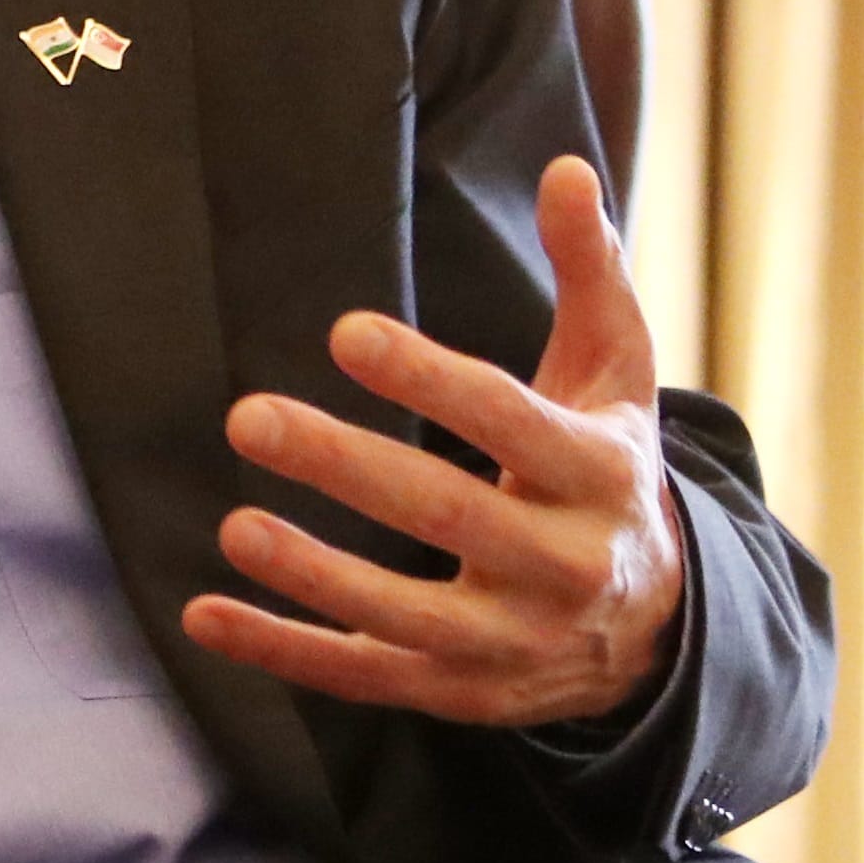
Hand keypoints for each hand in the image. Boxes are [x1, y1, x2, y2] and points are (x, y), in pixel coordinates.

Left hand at [183, 157, 686, 727]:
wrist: (660, 629)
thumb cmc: (609, 469)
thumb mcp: (617, 374)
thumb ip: (590, 272)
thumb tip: (565, 169)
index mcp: (600, 475)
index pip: (509, 418)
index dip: (428, 378)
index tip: (345, 333)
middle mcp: (564, 566)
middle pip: (448, 511)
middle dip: (346, 466)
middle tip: (249, 416)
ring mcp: (512, 641)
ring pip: (406, 614)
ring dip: (313, 575)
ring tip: (233, 526)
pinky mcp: (462, 693)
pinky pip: (364, 676)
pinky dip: (283, 652)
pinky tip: (203, 614)